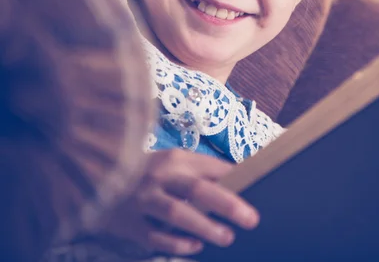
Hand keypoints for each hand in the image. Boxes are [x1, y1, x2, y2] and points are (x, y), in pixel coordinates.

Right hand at [93, 149, 259, 256]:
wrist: (91, 175)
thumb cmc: (146, 170)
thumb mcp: (172, 161)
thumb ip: (201, 170)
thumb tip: (239, 177)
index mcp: (175, 158)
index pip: (212, 168)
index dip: (237, 179)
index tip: (260, 189)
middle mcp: (159, 176)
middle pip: (197, 188)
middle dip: (227, 204)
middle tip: (251, 219)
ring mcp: (142, 200)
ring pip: (176, 213)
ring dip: (204, 226)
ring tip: (227, 237)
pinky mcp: (128, 222)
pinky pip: (153, 235)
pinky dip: (174, 242)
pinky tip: (194, 247)